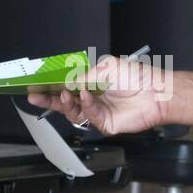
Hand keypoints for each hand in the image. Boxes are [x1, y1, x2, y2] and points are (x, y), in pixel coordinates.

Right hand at [26, 54, 166, 135]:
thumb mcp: (106, 67)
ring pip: (74, 112)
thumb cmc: (137, 77)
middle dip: (49, 99)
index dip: (51, 88)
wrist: (156, 92)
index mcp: (91, 85)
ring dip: (67, 102)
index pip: (66, 88)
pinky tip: (87, 95)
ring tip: (66, 93)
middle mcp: (93, 99)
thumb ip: (84, 76)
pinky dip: (86, 105)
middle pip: (65, 103)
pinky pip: (89, 116)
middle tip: (35, 96)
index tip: (36, 86)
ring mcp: (98, 113)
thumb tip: (66, 82)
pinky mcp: (105, 124)